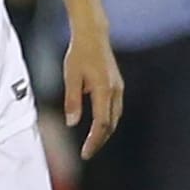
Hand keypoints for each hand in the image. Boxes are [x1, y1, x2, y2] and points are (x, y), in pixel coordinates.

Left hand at [64, 29, 123, 159]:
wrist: (93, 36)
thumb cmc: (79, 53)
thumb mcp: (71, 76)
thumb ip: (72, 100)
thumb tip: (72, 123)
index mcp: (103, 90)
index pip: (101, 124)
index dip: (94, 141)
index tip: (85, 153)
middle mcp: (115, 91)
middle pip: (110, 125)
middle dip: (99, 140)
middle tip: (87, 153)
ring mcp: (118, 89)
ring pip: (114, 118)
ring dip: (104, 132)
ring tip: (91, 143)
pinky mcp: (117, 86)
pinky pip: (114, 110)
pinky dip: (107, 121)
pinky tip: (97, 126)